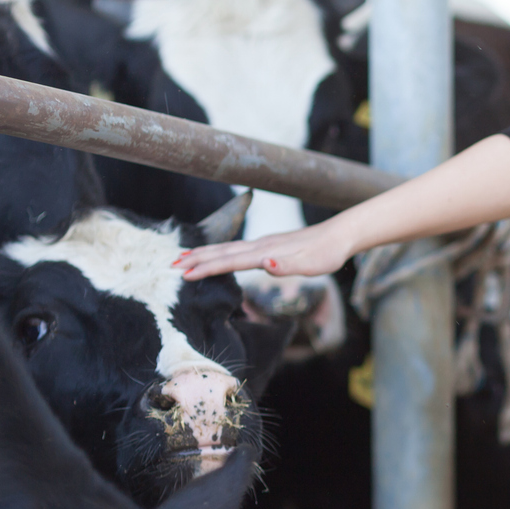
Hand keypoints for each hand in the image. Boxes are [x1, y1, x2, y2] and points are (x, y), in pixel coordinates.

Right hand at [173, 221, 352, 281]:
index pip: (230, 261)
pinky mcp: (268, 245)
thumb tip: (266, 264)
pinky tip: (216, 255)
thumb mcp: (312, 264)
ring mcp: (263, 244)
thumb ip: (288, 265)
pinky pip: (236, 249)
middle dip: (196, 259)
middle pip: (221, 251)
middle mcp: (260, 246)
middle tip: (170, 265)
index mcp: (266, 252)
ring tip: (183, 258)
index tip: (183, 274)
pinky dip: (219, 252)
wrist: (340, 234)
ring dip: (204, 254)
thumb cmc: (327, 253)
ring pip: (227, 248)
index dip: (206, 268)